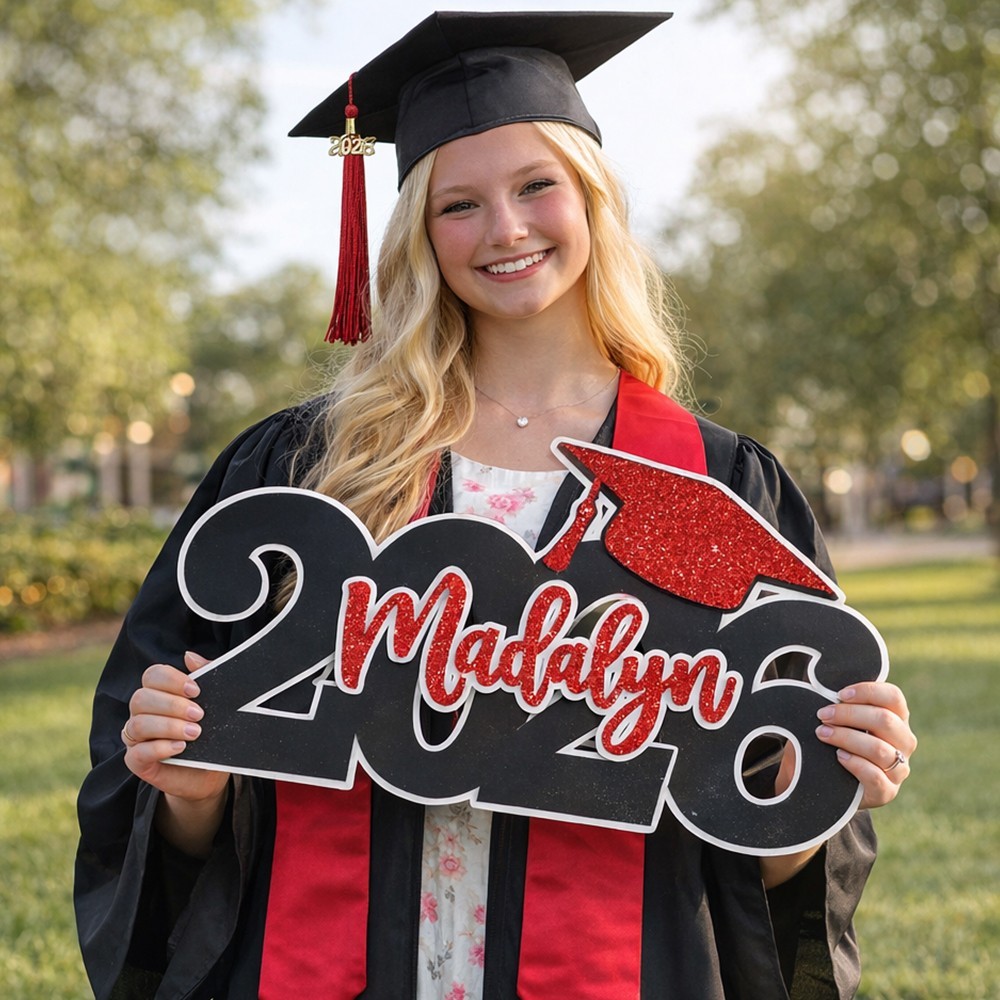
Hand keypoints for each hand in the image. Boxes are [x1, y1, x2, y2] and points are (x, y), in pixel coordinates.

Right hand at [122, 650, 228, 804]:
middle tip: (199, 715)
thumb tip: (189, 656)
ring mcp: (136, 738)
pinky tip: (180, 747)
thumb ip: (205, 675)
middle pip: (141, 698)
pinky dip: (159, 748)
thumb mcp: (215, 702)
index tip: (196, 690)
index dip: (171, 679)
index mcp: (158, 693)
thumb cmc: (210, 731)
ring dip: (168, 726)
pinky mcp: (137, 762)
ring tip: (195, 733)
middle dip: (172, 705)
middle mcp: (141, 712)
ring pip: (137, 724)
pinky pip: (136, 753)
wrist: (210, 771)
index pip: (152, 675)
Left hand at [813, 681, 915, 809]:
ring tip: (822, 733)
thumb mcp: (841, 720)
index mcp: (897, 718)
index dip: (866, 691)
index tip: (839, 694)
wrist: (830, 780)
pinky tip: (838, 756)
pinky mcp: (887, 791)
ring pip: (879, 749)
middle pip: (885, 720)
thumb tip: (825, 685)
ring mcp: (899, 768)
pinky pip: (875, 776)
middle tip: (823, 715)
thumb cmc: (836, 740)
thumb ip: (842, 704)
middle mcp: (904, 742)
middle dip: (848, 714)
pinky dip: (855, 763)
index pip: (893, 696)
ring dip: (846, 737)